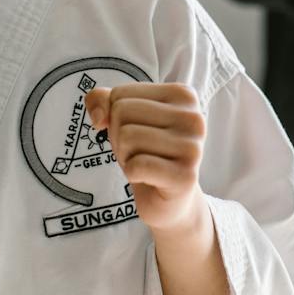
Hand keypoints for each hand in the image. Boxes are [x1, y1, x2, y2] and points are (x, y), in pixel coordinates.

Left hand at [85, 83, 206, 235]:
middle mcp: (194, 118)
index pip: (121, 94)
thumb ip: (100, 100)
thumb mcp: (121, 119)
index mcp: (183, 95)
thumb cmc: (146, 152)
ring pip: (127, 136)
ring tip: (145, 164)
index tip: (139, 132)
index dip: (116, 117)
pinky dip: (132, 174)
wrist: (170, 200)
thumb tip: (98, 116)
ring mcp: (193, 147)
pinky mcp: (185, 176)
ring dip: (126, 155)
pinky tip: (148, 178)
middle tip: (140, 152)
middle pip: (123, 112)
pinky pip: (136, 165)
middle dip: (119, 136)